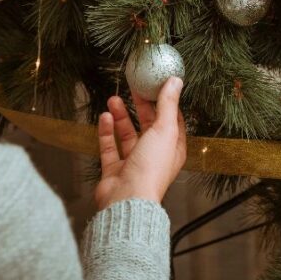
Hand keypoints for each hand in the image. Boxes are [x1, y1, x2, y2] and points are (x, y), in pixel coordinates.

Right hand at [95, 77, 186, 209]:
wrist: (127, 199)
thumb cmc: (151, 167)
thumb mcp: (164, 130)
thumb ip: (168, 104)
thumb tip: (176, 81)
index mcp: (172, 148)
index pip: (172, 121)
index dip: (165, 102)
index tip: (157, 86)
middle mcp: (154, 155)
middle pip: (148, 126)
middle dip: (140, 107)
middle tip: (132, 89)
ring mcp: (134, 163)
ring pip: (127, 135)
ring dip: (121, 117)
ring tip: (112, 99)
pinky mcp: (115, 170)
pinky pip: (110, 147)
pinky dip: (107, 132)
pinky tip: (104, 117)